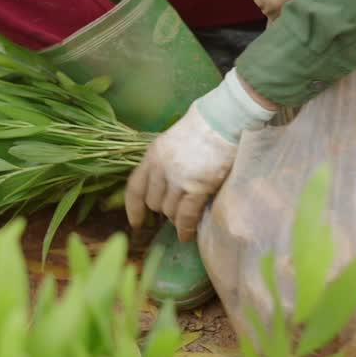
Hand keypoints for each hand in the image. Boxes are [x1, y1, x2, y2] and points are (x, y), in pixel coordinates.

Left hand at [126, 104, 235, 241]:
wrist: (222, 121)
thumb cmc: (202, 127)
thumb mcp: (171, 142)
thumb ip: (163, 162)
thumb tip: (163, 185)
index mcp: (152, 155)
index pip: (135, 188)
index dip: (133, 208)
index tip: (135, 222)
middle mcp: (160, 169)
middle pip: (153, 202)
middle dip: (163, 210)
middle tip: (175, 211)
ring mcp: (177, 179)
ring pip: (169, 211)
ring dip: (176, 218)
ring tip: (185, 220)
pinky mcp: (196, 187)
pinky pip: (185, 216)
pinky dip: (185, 228)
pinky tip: (186, 235)